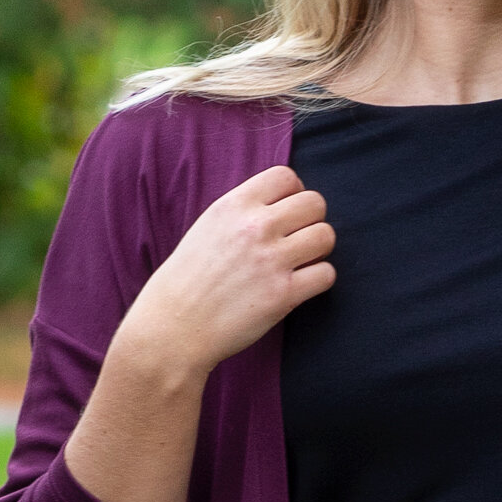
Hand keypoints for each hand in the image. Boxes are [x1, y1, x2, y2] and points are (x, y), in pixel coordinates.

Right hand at [116, 162, 335, 388]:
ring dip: (319, 249)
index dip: (294, 193)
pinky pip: (327, 274)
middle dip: (312, 220)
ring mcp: (272, 260)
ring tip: (302, 261)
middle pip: (315, 202)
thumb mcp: (209, 226)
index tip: (287, 212)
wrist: (174, 325)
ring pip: (326, 236)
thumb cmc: (189, 278)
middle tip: (298, 239)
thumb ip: (244, 211)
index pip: (286, 176)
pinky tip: (301, 285)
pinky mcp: (284, 294)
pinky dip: (319, 279)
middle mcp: (256, 227)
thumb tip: (282, 202)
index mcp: (235, 205)